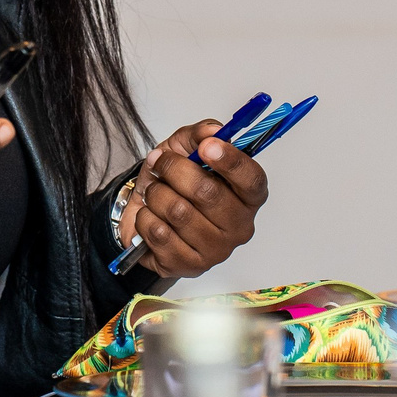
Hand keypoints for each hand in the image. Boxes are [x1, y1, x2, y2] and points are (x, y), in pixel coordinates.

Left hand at [116, 120, 269, 279]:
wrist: (143, 212)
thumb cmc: (172, 183)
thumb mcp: (183, 148)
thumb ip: (199, 134)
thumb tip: (211, 130)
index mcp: (248, 196)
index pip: (252, 180)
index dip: (231, 162)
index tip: (207, 146)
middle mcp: (240, 226)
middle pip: (208, 193)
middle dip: (174, 170)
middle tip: (160, 163)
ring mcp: (216, 250)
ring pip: (179, 212)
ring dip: (156, 194)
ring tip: (155, 192)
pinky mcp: (189, 266)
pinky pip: (159, 233)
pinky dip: (146, 217)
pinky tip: (151, 216)